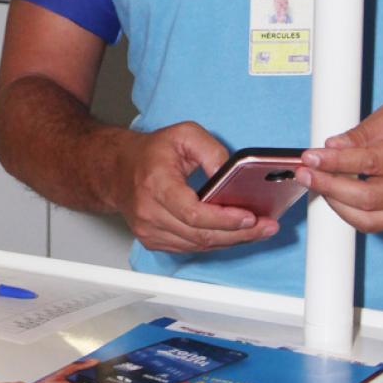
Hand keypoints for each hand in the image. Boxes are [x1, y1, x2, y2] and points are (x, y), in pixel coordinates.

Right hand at [104, 122, 280, 256]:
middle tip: (266, 227)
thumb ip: (211, 150)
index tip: (249, 217)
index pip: (192, 212)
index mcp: (156, 184)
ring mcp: (150, 231)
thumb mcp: (184, 134)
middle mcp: (149, 212)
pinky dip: (215, 242)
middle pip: (200, 234)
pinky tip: (233, 233)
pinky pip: (190, 247)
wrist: (117, 170)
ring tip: (258, 231)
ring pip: (198, 245)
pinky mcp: (154, 241)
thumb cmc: (150, 152)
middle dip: (238, 233)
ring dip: (231, 240)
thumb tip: (231, 174)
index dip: (224, 219)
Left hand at [300, 104, 382, 233]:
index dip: (335, 161)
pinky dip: (352, 216)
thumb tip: (332, 146)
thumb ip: (362, 132)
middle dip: (329, 186)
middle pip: (366, 196)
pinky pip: (375, 226)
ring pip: (369, 219)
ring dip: (337, 205)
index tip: (311, 158)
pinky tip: (339, 199)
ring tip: (319, 187)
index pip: (369, 161)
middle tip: (306, 175)